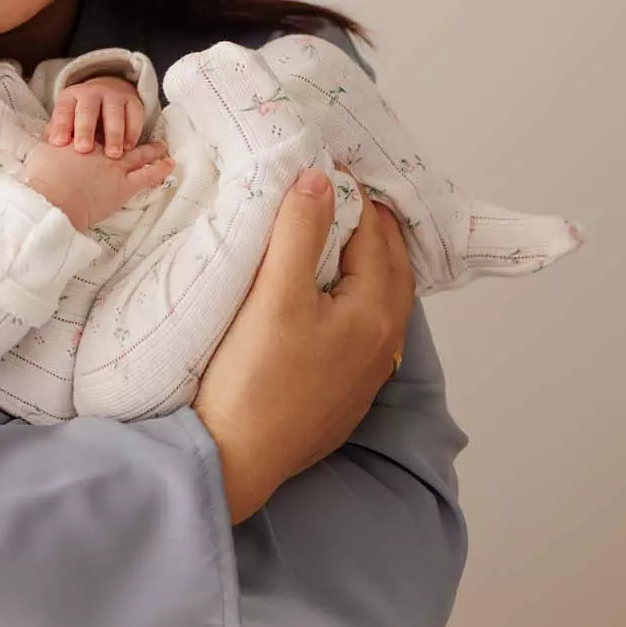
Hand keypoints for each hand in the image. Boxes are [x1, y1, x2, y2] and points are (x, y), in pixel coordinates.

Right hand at [22, 138, 172, 230]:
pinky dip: (159, 169)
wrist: (53, 198)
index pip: (97, 133)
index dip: (106, 131)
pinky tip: (169, 164)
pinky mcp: (124, 187)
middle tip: (143, 131)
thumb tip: (50, 136)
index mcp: (83, 141)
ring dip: (151, 150)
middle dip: (130, 135)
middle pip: (120, 139)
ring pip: (138, 155)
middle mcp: (102, 150)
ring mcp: (116, 168)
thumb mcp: (43, 152)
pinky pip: (147, 176)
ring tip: (162, 146)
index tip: (111, 130)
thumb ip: (51, 142)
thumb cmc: (43, 178)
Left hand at [46, 75, 145, 156]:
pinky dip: (132, 132)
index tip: (58, 143)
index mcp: (70, 98)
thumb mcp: (67, 121)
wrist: (108, 92)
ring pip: (113, 114)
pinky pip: (134, 116)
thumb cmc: (80, 118)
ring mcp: (113, 95)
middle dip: (85, 130)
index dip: (60, 126)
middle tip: (84, 150)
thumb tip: (47, 150)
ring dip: (113, 135)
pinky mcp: (133, 101)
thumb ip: (58, 134)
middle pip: (87, 110)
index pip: (63, 111)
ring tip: (113, 155)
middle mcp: (91, 93)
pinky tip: (128, 147)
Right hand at [192, 165, 414, 523]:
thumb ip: (299, 233)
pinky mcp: (344, 393)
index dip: (352, 195)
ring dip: (368, 260)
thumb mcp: (274, 296)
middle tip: (342, 190)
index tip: (326, 166)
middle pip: (391, 266)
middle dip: (372, 224)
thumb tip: (320, 180)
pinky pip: (364, 327)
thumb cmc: (254, 379)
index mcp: (376, 313)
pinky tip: (328, 294)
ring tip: (339, 233)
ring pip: (381, 298)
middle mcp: (385, 343)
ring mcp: (367, 372)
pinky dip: (355, 294)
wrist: (234, 460)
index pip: (375, 234)